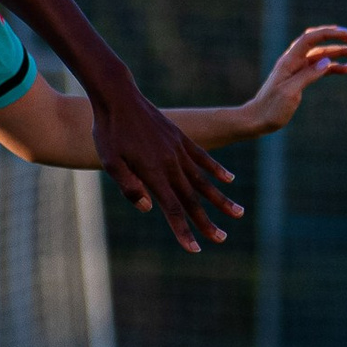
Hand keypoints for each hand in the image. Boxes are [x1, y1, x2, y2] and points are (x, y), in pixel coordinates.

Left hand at [88, 79, 240, 252]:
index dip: (183, 230)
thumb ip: (128, 187)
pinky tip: (229, 180)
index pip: (172, 209)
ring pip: (203, 180)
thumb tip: (149, 209)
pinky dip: (216, 169)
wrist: (119, 98)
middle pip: (192, 199)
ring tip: (238, 213)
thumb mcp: (109, 162)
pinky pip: (202, 157)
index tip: (194, 248)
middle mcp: (171, 164)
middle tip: (222, 239)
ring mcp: (178, 150)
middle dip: (206, 222)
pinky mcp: (181, 138)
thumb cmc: (109, 132)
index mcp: (153, 173)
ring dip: (220, 199)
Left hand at [244, 25, 346, 134]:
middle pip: (319, 44)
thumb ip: (307, 76)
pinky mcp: (300, 79)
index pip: (311, 39)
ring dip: (341, 53)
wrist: (256, 120)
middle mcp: (294, 61)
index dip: (331, 34)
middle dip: (339, 40)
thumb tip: (326, 61)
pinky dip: (334, 67)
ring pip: (322, 56)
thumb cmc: (270, 108)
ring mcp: (298, 69)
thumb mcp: (290, 92)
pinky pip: (320, 69)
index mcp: (289, 61)